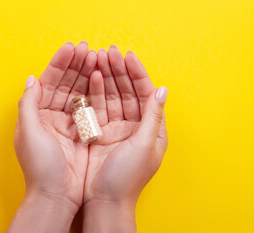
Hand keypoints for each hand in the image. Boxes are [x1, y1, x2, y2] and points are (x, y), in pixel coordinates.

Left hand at [8, 42, 96, 231]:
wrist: (57, 195)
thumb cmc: (39, 168)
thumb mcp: (27, 133)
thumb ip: (28, 104)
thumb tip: (33, 79)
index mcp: (36, 114)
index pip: (48, 82)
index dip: (59, 64)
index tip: (71, 48)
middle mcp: (52, 116)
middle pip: (65, 84)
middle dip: (75, 65)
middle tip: (88, 48)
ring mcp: (69, 123)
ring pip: (78, 93)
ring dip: (86, 74)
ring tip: (97, 57)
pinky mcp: (84, 132)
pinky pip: (90, 107)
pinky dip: (96, 93)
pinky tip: (101, 79)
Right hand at [83, 45, 167, 231]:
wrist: (103, 201)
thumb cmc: (127, 178)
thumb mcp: (145, 145)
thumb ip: (153, 117)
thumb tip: (162, 90)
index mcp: (151, 129)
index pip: (146, 93)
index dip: (138, 73)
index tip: (128, 56)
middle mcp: (134, 126)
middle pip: (127, 91)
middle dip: (119, 70)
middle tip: (109, 51)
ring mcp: (115, 127)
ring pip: (111, 95)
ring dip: (106, 77)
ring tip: (98, 58)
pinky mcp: (98, 131)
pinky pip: (97, 107)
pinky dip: (94, 92)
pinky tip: (91, 77)